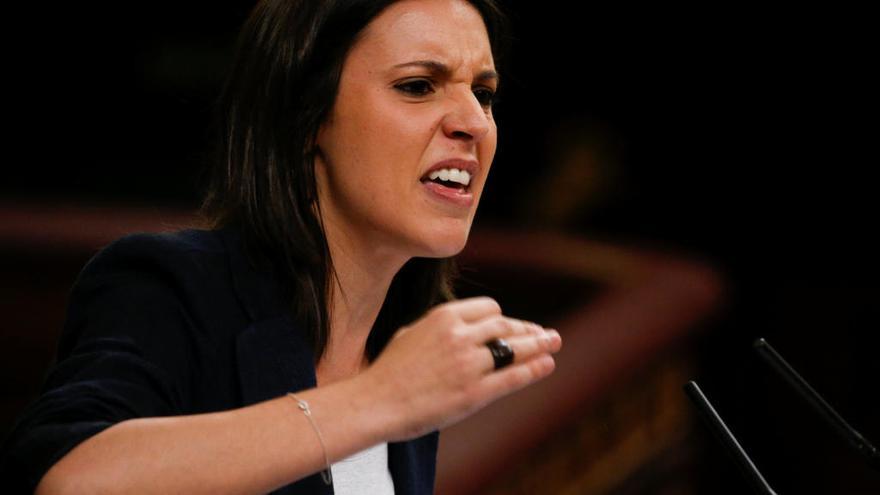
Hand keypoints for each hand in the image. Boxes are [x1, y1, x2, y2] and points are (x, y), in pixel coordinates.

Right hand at [360, 296, 561, 440]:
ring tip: (554, 343)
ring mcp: (470, 364)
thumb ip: (440, 326)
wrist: (376, 402)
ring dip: (539, 345)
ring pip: (515, 348)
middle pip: (506, 327)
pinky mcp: (475, 392)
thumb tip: (460, 325)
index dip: (505, 318)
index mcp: (444, 316)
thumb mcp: (412, 333)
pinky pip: (513, 376)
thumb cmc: (389, 371)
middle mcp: (461, 335)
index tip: (514, 326)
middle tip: (544, 334)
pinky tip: (547, 365)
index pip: (489, 309)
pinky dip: (534, 369)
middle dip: (527, 330)